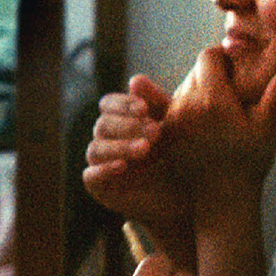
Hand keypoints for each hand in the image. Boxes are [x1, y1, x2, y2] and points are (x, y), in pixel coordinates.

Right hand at [83, 74, 185, 229]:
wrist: (185, 196)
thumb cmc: (179, 154)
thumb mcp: (172, 125)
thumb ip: (155, 101)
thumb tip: (135, 80)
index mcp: (119, 120)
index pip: (108, 104)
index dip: (123, 104)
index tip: (145, 108)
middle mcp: (105, 139)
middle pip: (103, 124)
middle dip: (128, 126)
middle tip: (155, 131)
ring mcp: (99, 162)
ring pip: (96, 148)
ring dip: (120, 146)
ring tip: (146, 149)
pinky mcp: (97, 186)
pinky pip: (90, 174)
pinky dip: (105, 169)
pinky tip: (123, 166)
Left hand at [165, 47, 275, 202]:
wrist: (222, 198)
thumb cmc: (251, 162)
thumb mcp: (269, 130)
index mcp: (211, 100)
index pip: (208, 56)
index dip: (224, 57)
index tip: (238, 69)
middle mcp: (184, 106)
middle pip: (193, 70)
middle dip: (212, 73)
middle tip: (233, 87)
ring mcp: (170, 119)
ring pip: (182, 86)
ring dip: (199, 89)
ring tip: (222, 106)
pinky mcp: (163, 132)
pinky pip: (170, 104)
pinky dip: (186, 105)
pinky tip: (204, 117)